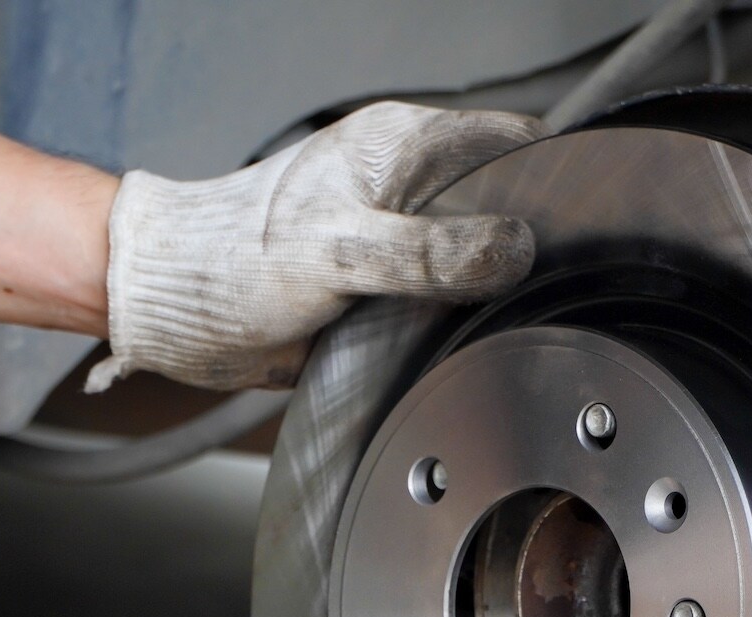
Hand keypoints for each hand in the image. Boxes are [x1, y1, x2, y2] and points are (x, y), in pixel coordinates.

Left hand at [87, 102, 543, 392]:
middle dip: (529, 243)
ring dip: (494, 292)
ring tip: (505, 320)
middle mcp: (407, 186)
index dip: (548, 177)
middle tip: (543, 289)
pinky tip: (463, 341)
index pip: (510, 140)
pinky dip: (459, 323)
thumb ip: (427, 252)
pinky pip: (448, 302)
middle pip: (506, 203)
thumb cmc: (232, 260)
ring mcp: (400, 237)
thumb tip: (512, 250)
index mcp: (402, 146)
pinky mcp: (388, 286)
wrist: (176, 310)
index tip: (575, 226)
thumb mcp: (339, 253)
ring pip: (481, 259)